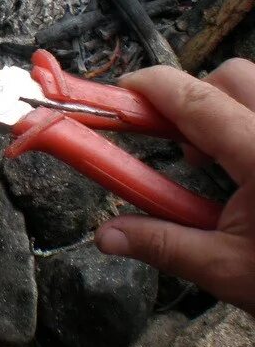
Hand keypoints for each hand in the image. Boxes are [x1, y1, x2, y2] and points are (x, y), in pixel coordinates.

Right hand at [94, 58, 254, 313]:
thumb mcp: (227, 270)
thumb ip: (161, 244)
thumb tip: (105, 237)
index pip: (193, 97)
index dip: (149, 87)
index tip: (120, 95)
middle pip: (232, 76)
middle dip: (194, 97)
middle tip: (178, 145)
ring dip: (228, 109)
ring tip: (218, 162)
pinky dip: (254, 126)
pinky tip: (252, 171)